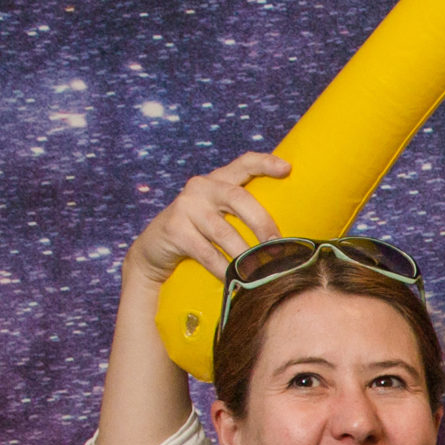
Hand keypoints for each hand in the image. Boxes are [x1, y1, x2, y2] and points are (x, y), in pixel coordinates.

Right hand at [124, 153, 288, 290]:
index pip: (243, 163)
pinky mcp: (174, 229)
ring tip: (263, 272)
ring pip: (224, 232)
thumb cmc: (200, 234)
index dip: (265, 163)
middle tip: (279, 247)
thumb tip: (288, 237)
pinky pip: (207, 253)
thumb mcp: (221, 216)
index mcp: (218, 180)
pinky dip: (224, 270)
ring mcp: (186, 206)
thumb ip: (245, 214)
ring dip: (246, 255)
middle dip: (263, 223)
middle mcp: (201, 187)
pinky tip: (235, 281)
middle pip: (239, 199)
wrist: (156, 249)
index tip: (288, 168)